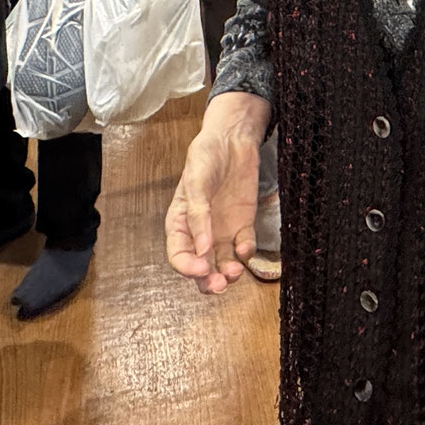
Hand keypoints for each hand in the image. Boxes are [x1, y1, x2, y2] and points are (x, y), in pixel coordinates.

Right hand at [165, 93, 270, 293]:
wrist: (233, 139)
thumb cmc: (207, 156)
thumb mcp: (196, 182)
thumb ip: (198, 216)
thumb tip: (202, 250)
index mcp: (180, 223)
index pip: (178, 256)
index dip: (187, 268)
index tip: (201, 268)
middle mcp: (200, 233)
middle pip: (201, 268)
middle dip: (208, 281)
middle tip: (219, 284)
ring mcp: (222, 231)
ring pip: (223, 264)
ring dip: (228, 273)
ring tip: (234, 272)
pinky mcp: (243, 225)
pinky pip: (244, 247)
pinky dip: (245, 252)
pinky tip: (245, 247)